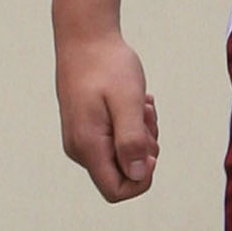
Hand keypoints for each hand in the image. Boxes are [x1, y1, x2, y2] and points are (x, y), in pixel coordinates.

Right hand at [58, 28, 159, 201]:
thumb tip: (138, 174)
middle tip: (146, 117)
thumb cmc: (108, 67)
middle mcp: (81, 149)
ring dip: (142, 133)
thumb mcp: (129, 103)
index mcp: (88, 147)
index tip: (150, 147)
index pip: (117, 191)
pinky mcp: (89, 128)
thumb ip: (132, 140)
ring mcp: (83, 139)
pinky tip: (137, 102)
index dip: (142, 179)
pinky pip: (120, 139)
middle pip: (124, 173)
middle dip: (145, 150)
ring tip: (141, 105)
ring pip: (125, 154)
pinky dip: (135, 123)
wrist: (86, 39)